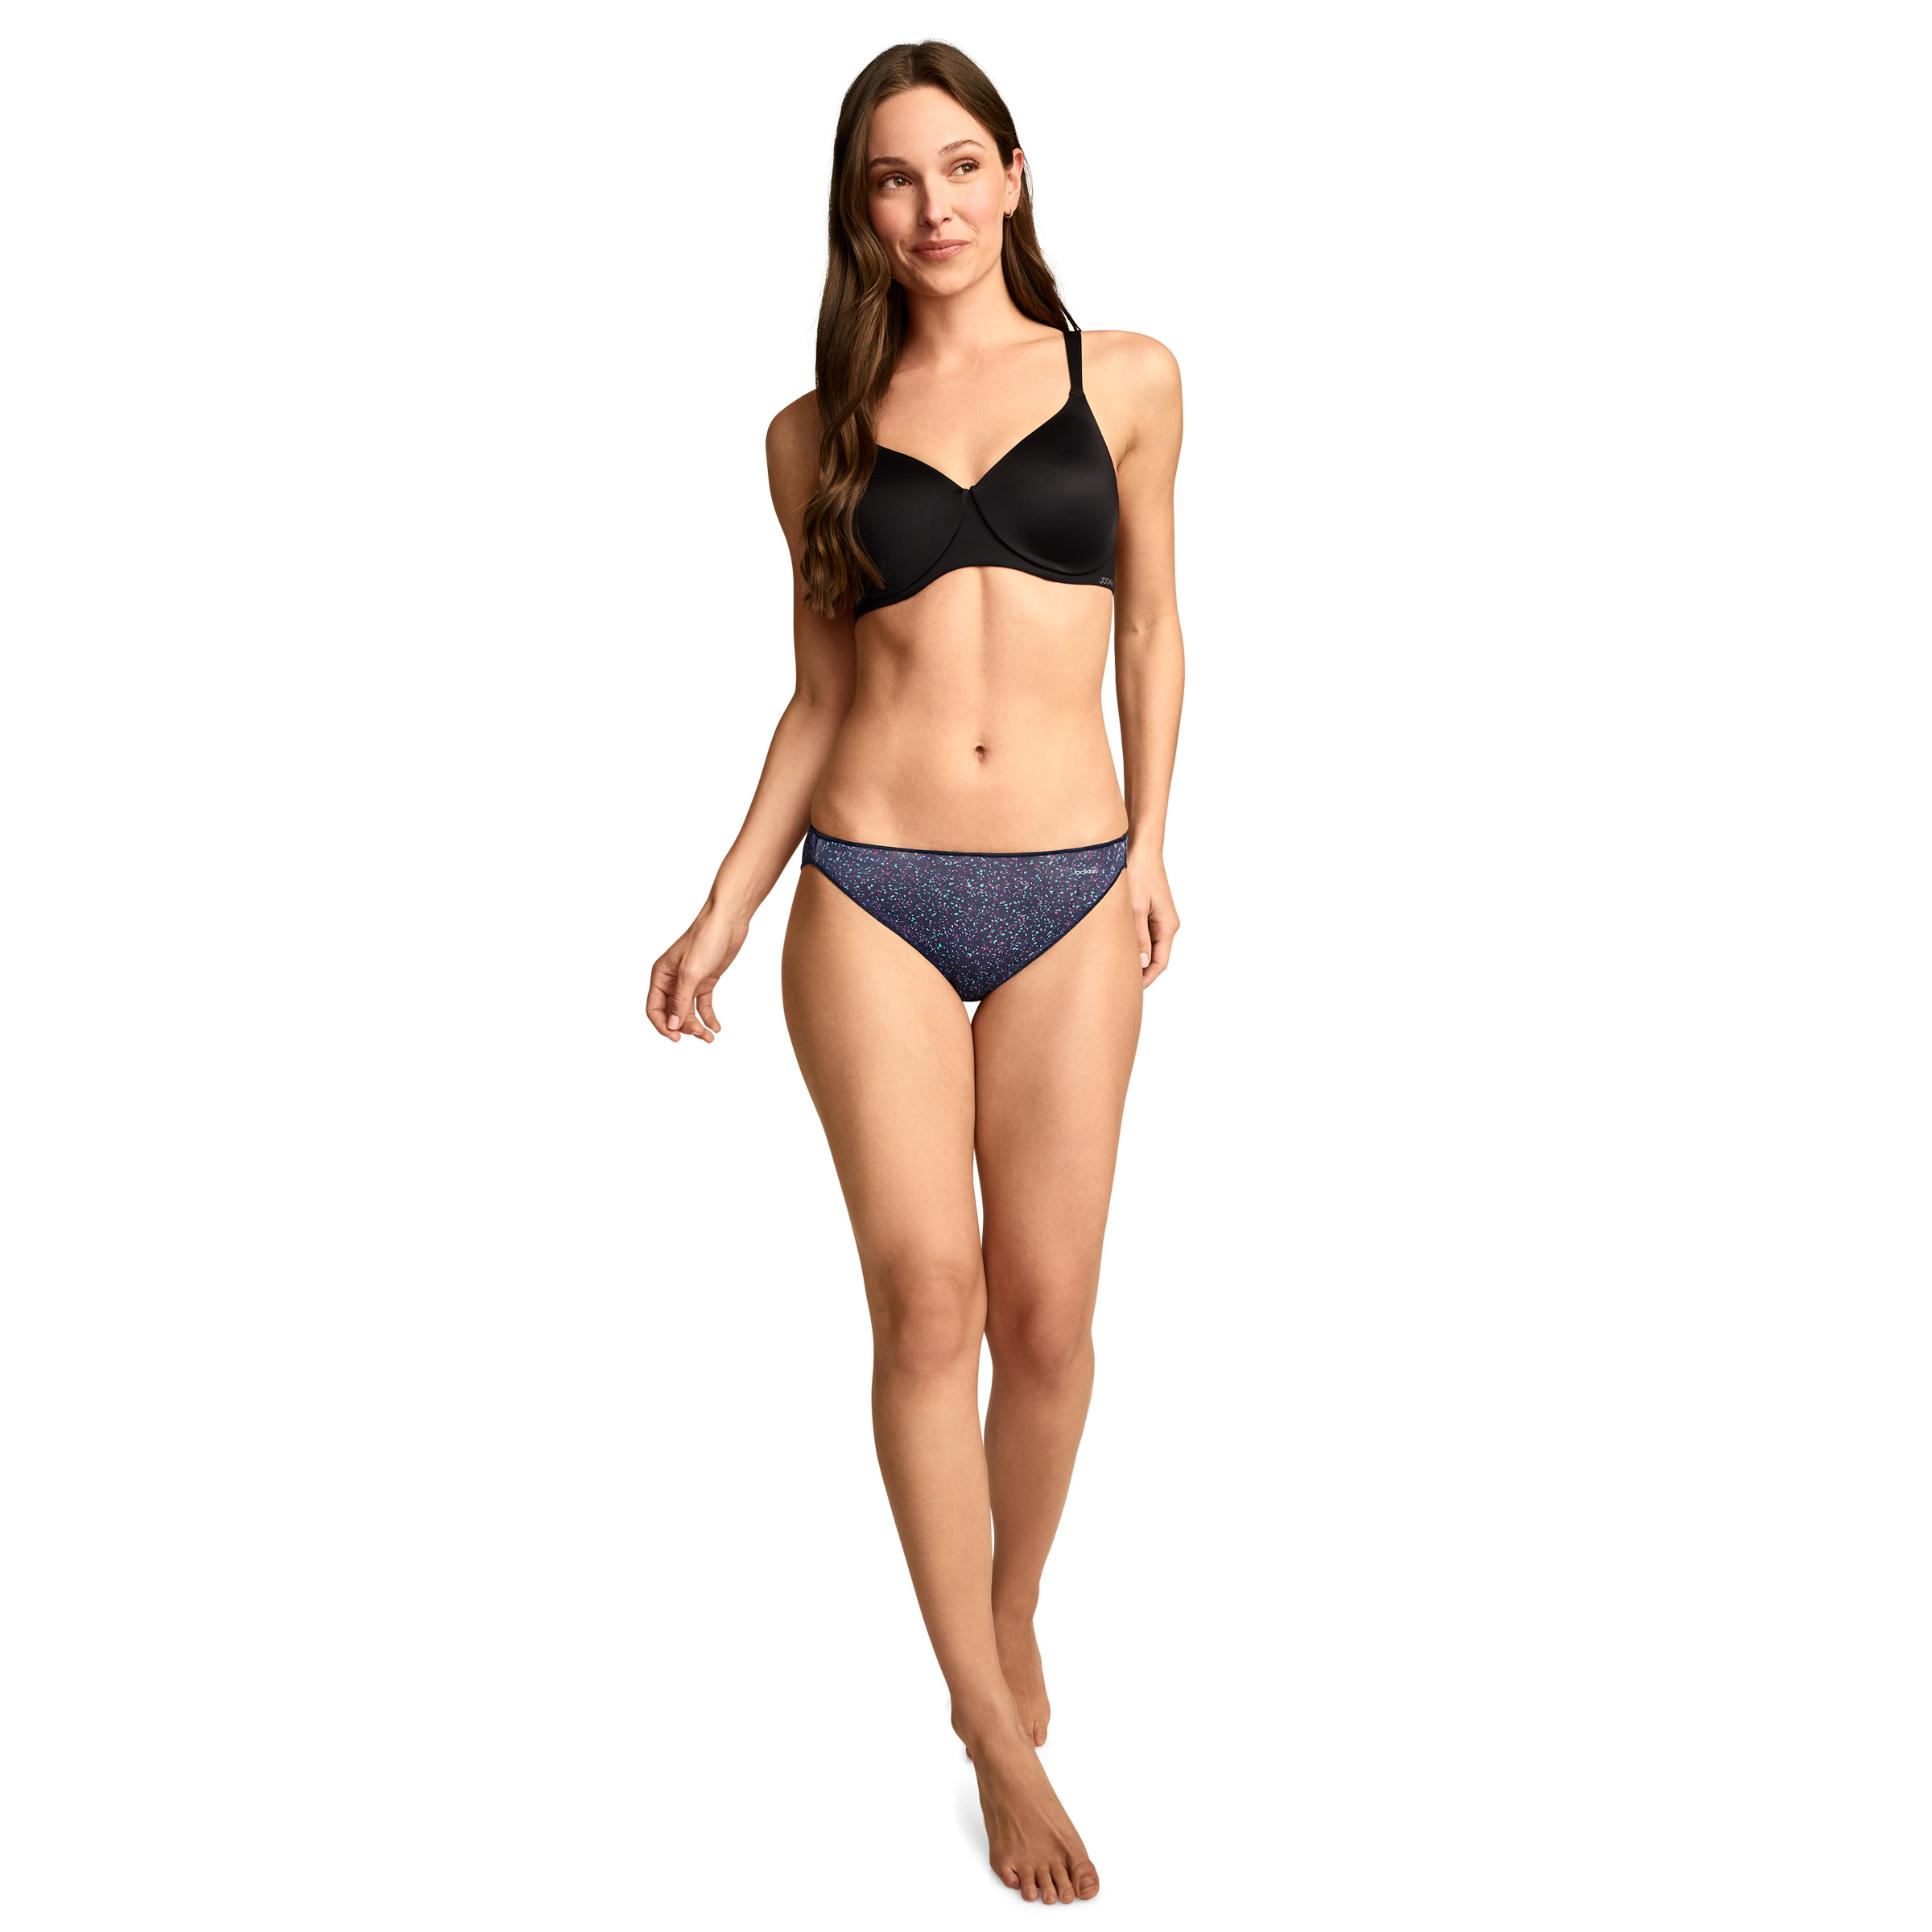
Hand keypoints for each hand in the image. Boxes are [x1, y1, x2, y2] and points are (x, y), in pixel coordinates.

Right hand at [647, 903, 748, 1043]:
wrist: (728, 921)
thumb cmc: (705, 939)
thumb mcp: (691, 973)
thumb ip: (681, 1001)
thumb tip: (672, 1025)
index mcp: (661, 975)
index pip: (654, 1008)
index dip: (663, 1025)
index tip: (676, 1038)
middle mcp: (672, 980)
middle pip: (672, 1013)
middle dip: (684, 1027)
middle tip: (699, 1034)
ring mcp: (689, 982)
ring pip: (688, 1012)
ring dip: (697, 1026)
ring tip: (709, 1037)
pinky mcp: (705, 981)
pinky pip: (703, 1005)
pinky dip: (708, 1017)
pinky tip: (716, 1027)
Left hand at [1127, 854, 1179, 987]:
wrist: (1140, 846)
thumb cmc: (1138, 873)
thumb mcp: (1134, 908)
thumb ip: (1137, 936)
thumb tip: (1141, 962)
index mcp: (1168, 926)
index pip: (1160, 963)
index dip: (1146, 979)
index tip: (1129, 990)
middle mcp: (1166, 924)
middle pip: (1155, 957)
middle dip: (1139, 972)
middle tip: (1119, 983)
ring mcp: (1158, 917)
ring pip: (1148, 946)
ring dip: (1135, 957)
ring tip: (1114, 968)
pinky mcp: (1148, 910)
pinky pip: (1142, 934)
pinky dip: (1132, 943)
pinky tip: (1115, 947)